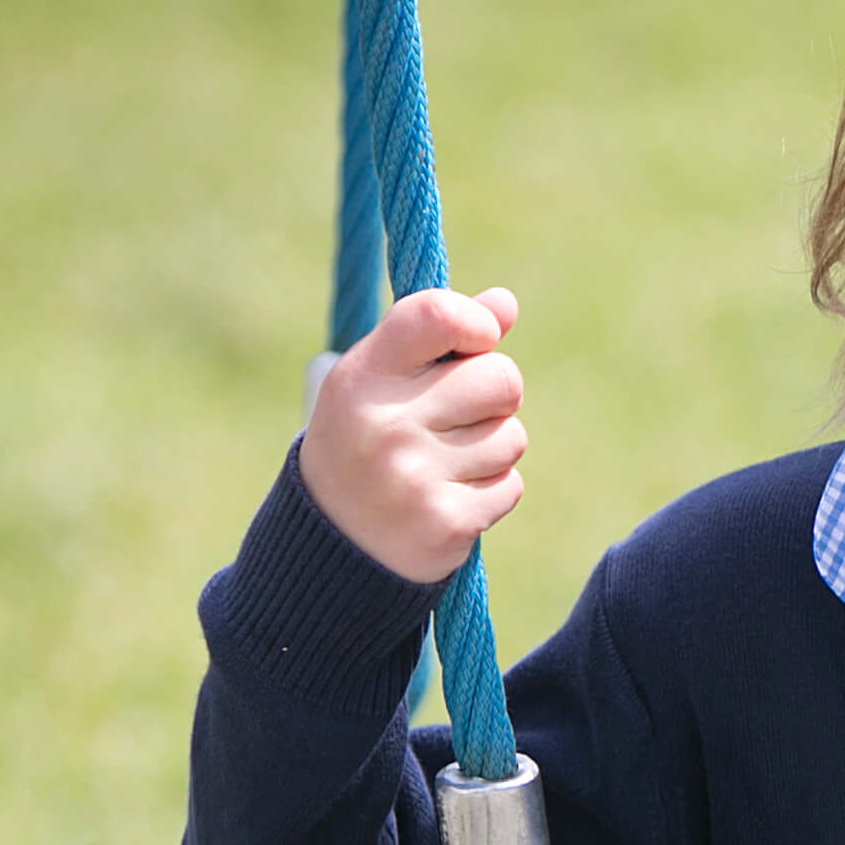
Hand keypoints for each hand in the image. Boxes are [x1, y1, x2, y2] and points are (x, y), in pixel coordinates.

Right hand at [300, 286, 527, 584]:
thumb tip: (504, 303)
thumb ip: (441, 338)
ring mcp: (414, 477)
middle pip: (501, 379)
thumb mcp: (382, 381)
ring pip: (511, 436)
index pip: (438, 315)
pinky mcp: (446, 523)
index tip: (477, 339)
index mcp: (363, 377)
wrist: (333, 541)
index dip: (477, 323)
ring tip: (445, 462)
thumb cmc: (366, 439)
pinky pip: (510, 486)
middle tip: (459, 415)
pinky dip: (491, 492)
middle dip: (495, 396)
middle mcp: (385, 424)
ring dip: (492, 448)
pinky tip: (449, 496)